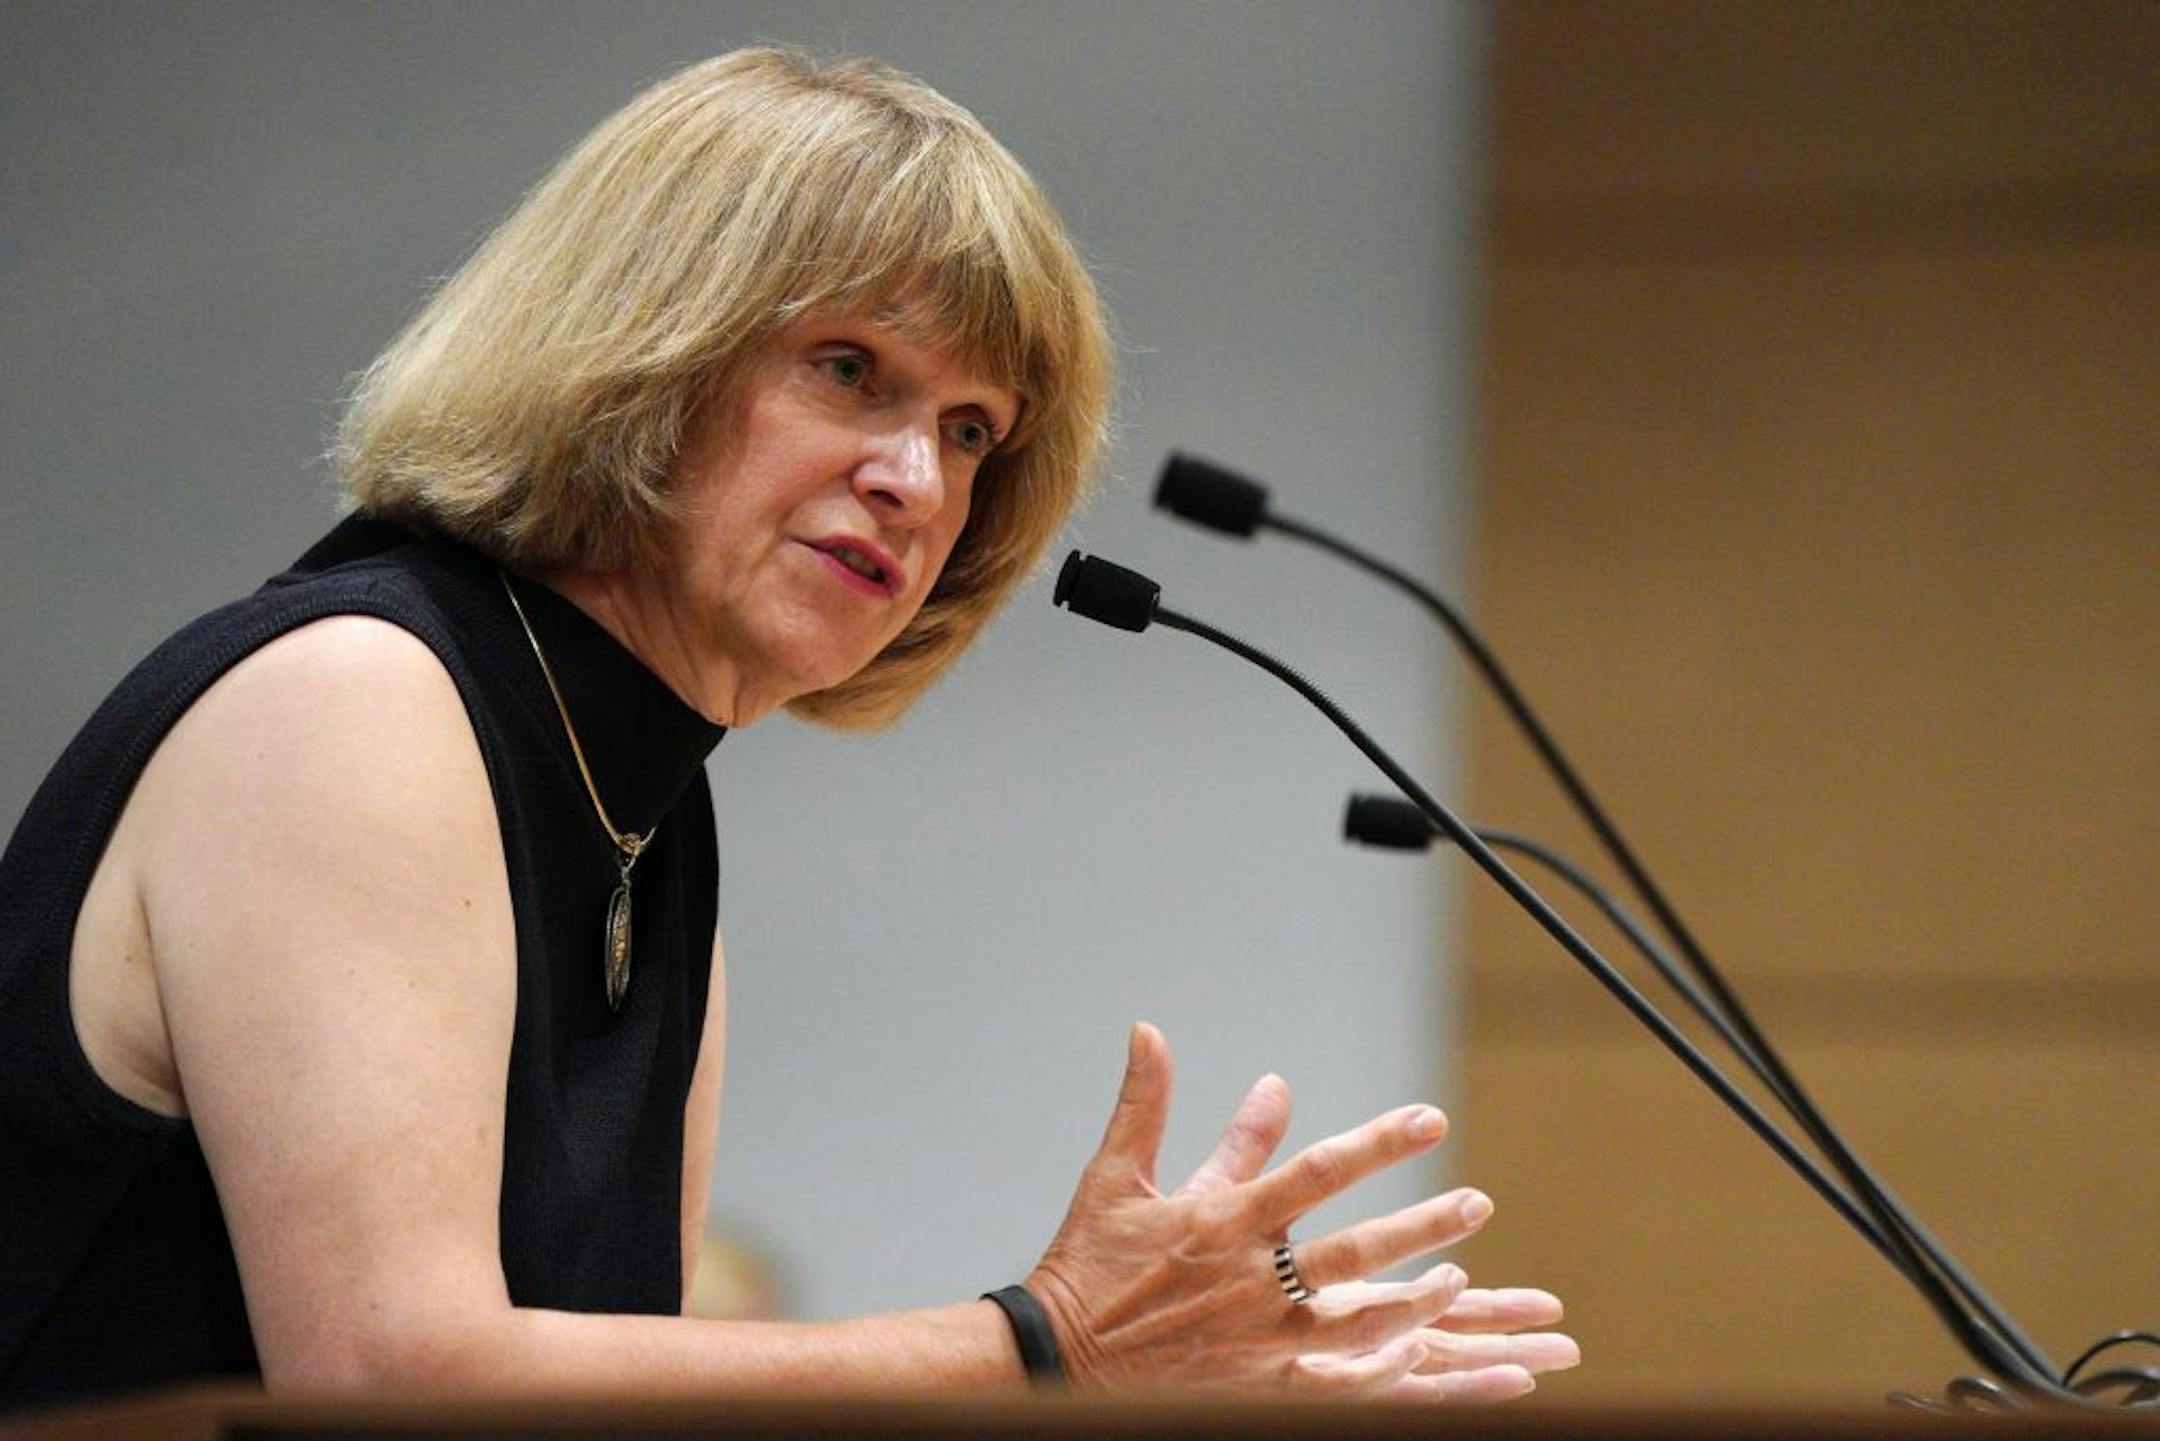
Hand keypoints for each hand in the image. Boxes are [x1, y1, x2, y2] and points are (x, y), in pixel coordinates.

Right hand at [1025, 1023, 1574, 1398]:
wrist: (1057, 1358)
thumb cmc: (1087, 1262)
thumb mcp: (1116, 1176)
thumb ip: (1146, 1102)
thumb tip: (1150, 1032)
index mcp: (1222, 1222)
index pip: (1318, 1173)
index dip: (1380, 1145)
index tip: (1429, 1121)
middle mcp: (1249, 1280)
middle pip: (1356, 1250)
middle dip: (1422, 1225)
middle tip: (1477, 1204)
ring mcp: (1259, 1339)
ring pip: (1359, 1323)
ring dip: (1414, 1301)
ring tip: (1457, 1281)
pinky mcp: (1259, 1386)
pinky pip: (1336, 1383)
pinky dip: (1380, 1371)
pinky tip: (1414, 1353)